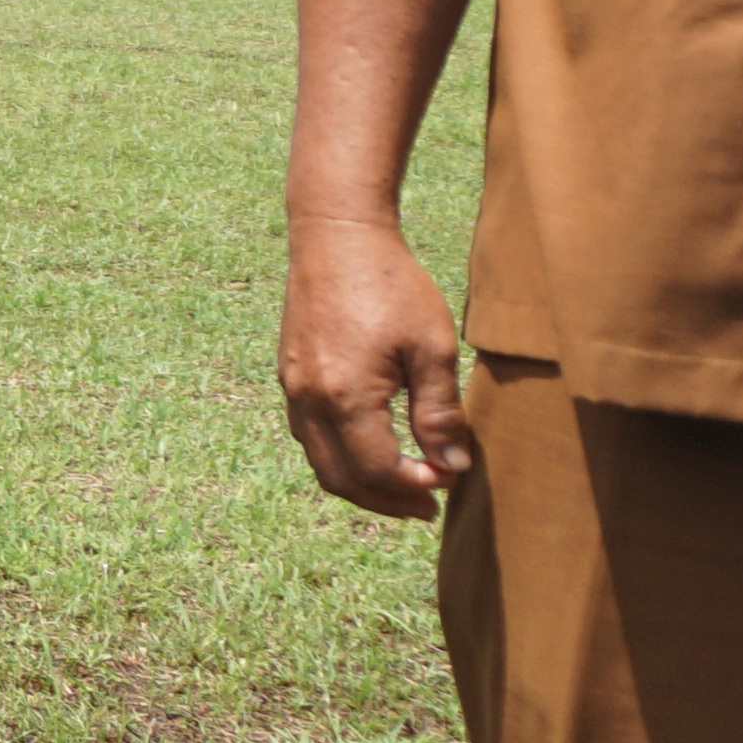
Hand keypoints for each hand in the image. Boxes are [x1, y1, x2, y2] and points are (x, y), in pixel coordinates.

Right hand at [279, 212, 479, 518]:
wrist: (336, 236)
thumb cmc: (391, 286)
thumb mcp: (432, 348)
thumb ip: (440, 413)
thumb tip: (452, 467)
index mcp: (345, 396)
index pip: (377, 470)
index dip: (416, 486)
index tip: (450, 480)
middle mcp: (309, 400)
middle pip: (341, 478)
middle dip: (386, 501)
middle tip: (428, 506)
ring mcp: (293, 389)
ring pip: (321, 462)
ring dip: (361, 484)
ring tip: (404, 486)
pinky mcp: (290, 376)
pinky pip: (310, 437)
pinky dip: (341, 458)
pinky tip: (371, 449)